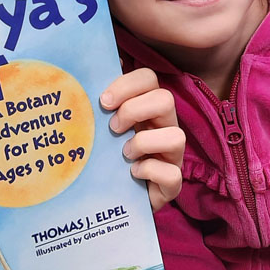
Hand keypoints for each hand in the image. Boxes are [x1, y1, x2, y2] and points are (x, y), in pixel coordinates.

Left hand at [101, 68, 183, 210]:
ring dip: (144, 142)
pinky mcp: (171, 183)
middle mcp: (164, 127)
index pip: (148, 79)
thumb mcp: (100, 127)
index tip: (103, 101)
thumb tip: (92, 71)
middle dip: (134, 110)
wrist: (110, 199)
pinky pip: (173, 174)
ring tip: (124, 153)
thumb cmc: (106, 156)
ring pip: (177, 136)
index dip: (127, 84)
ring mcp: (172, 156)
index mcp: (146, 108)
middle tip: (113, 127)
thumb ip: (99, 102)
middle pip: (165, 99)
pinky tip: (133, 173)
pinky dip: (150, 171)